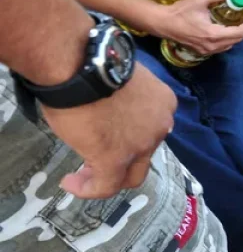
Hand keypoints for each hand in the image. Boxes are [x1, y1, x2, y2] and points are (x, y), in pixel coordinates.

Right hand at [40, 64, 175, 198]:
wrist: (81, 65)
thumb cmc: (94, 62)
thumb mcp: (120, 77)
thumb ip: (124, 96)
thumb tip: (108, 103)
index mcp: (162, 103)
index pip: (151, 128)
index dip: (131, 136)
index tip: (108, 134)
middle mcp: (160, 125)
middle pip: (145, 154)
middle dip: (123, 159)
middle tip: (97, 157)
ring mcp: (141, 145)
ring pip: (131, 174)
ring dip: (107, 177)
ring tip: (81, 176)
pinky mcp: (116, 158)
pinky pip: (106, 185)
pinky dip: (89, 189)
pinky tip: (71, 183)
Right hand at [156, 0, 242, 55]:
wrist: (162, 23)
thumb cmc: (179, 12)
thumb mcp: (198, 0)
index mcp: (213, 34)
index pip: (239, 33)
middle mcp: (212, 46)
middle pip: (236, 40)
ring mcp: (206, 51)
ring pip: (229, 45)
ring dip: (235, 36)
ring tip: (236, 24)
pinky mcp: (201, 51)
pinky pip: (220, 48)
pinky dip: (226, 40)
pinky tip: (224, 31)